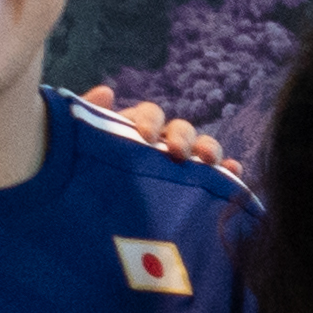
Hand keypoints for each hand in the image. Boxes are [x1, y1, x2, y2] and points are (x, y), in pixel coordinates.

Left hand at [80, 85, 243, 178]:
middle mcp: (160, 147)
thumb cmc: (81, 176)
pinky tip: (235, 173)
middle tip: (177, 152)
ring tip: (210, 160)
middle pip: (179, 130)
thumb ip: (86, 120)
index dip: (149, 121)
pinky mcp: (192, 190)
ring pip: (200, 150)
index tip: (145, 137)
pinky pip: (215, 177)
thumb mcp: (78, 147)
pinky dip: (228, 172)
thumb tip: (106, 92)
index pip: (148, 115)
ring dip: (209, 149)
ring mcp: (178, 169)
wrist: (82, 221)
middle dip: (182, 137)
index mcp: (134, 133)